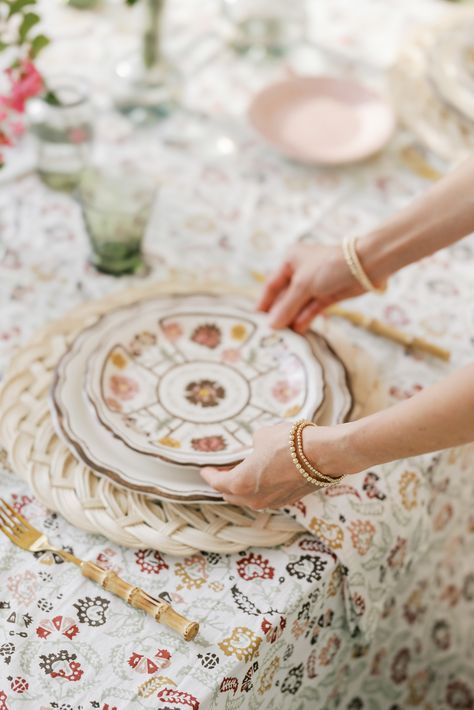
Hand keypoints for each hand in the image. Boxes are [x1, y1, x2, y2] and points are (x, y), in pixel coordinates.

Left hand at [200, 421, 357, 509]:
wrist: (322, 454)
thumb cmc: (288, 443)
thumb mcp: (262, 437)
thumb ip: (253, 447)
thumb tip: (256, 449)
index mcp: (240, 483)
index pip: (217, 483)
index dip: (210, 475)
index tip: (205, 469)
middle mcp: (254, 499)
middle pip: (231, 495)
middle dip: (225, 483)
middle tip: (223, 470)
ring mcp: (272, 503)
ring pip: (249, 499)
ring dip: (243, 487)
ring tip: (243, 472)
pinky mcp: (288, 501)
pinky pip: (266, 497)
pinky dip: (260, 489)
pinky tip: (263, 476)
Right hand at [258, 243, 362, 331]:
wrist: (366, 266)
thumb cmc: (330, 267)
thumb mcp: (303, 285)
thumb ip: (286, 306)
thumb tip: (271, 325)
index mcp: (290, 261)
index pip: (271, 284)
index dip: (264, 302)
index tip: (256, 320)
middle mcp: (300, 272)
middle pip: (284, 297)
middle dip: (278, 313)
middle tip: (269, 332)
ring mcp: (314, 285)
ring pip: (298, 305)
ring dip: (291, 318)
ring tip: (283, 336)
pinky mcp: (327, 295)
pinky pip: (311, 309)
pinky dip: (305, 319)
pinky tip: (298, 331)